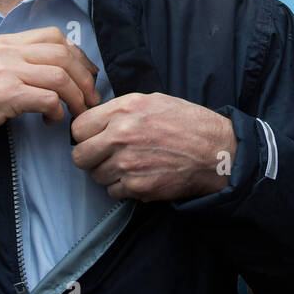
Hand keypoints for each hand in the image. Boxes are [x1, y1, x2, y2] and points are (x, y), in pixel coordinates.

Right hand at [0, 27, 99, 171]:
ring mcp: (3, 72)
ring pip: (60, 76)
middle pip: (64, 54)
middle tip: (91, 99)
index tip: (87, 76)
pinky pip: (47, 98)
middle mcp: (5, 52)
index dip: (79, 56)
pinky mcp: (2, 96)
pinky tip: (52, 121)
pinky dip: (58, 112)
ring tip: (76, 113)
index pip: (54, 36)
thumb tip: (52, 70)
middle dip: (85, 78)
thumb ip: (15, 65)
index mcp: (3, 43)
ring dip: (76, 98)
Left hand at [70, 92, 238, 200]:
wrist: (215, 150)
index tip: (93, 139)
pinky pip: (113, 192)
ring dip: (108, 173)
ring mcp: (127, 163)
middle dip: (89, 158)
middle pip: (79, 156)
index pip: (78, 127)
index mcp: (123, 110)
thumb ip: (120, 110)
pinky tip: (140, 176)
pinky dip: (123, 188)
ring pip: (96, 176)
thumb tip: (97, 121)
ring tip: (130, 165)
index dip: (85, 135)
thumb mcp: (152, 101)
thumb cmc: (188, 123)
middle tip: (103, 156)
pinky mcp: (137, 186)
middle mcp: (121, 135)